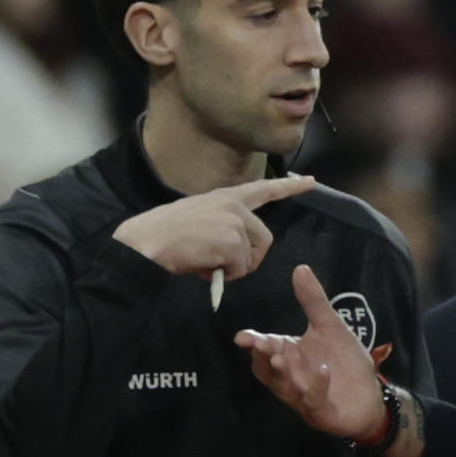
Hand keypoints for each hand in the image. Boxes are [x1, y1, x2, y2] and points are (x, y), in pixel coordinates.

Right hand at [112, 175, 316, 280]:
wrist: (144, 243)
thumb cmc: (164, 236)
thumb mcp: (198, 220)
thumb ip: (222, 226)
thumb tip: (233, 251)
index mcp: (224, 198)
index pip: (263, 189)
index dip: (289, 187)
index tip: (311, 181)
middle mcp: (233, 205)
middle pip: (264, 240)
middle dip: (247, 259)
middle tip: (220, 264)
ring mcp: (233, 221)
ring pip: (251, 257)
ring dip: (232, 269)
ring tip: (205, 261)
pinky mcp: (231, 240)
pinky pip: (239, 269)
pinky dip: (223, 275)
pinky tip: (202, 266)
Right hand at [235, 265, 386, 437]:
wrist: (371, 395)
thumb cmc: (346, 362)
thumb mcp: (331, 327)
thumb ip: (314, 301)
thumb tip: (300, 268)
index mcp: (289, 356)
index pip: (264, 350)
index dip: (253, 344)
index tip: (243, 337)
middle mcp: (290, 379)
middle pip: (268, 370)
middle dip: (264, 357)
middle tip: (263, 344)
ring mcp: (303, 398)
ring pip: (285, 388)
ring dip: (284, 374)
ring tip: (283, 357)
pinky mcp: (321, 414)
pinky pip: (314, 402)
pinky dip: (317, 387)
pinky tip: (324, 370)